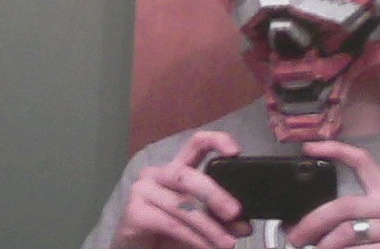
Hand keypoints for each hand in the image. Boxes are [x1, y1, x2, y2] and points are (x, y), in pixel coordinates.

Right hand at [112, 131, 251, 248]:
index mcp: (177, 170)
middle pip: (188, 175)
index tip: (236, 152)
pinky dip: (193, 238)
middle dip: (214, 194)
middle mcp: (158, 174)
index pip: (196, 144)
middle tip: (235, 213)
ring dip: (209, 227)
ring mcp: (143, 190)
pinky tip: (207, 247)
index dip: (216, 141)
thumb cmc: (167, 233)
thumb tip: (244, 225)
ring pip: (181, 205)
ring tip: (228, 243)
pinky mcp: (134, 212)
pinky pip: (170, 224)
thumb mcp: (200, 223)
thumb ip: (220, 220)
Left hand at [286, 141, 379, 248]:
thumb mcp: (376, 228)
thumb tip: (299, 224)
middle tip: (294, 236)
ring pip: (347, 232)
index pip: (364, 162)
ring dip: (323, 245)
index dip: (336, 150)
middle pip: (345, 205)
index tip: (308, 148)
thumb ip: (348, 220)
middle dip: (313, 221)